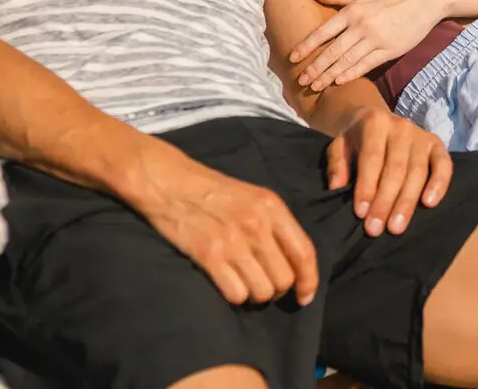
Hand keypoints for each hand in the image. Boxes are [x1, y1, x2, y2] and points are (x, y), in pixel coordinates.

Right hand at [134, 151, 320, 306]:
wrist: (168, 181)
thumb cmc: (211, 190)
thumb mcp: (253, 196)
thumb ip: (274, 225)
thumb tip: (293, 262)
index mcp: (271, 206)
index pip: (304, 253)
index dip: (309, 281)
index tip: (304, 296)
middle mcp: (257, 224)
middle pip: (284, 279)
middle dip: (275, 289)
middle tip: (261, 283)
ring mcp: (233, 241)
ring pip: (262, 291)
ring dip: (255, 295)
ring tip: (244, 283)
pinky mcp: (209, 255)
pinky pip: (237, 294)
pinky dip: (234, 295)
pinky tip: (226, 282)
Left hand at [289, 0, 445, 90]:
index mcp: (352, 11)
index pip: (323, 32)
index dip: (307, 47)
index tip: (293, 58)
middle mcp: (360, 26)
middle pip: (332, 51)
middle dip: (315, 67)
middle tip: (301, 80)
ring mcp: (375, 39)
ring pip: (347, 61)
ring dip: (329, 75)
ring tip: (315, 86)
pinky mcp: (389, 50)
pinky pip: (366, 65)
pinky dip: (352, 74)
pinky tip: (339, 82)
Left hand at [325, 107, 453, 236]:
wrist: (375, 120)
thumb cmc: (356, 140)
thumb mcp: (338, 146)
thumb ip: (337, 164)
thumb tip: (337, 187)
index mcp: (374, 123)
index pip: (372, 159)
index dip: (367, 187)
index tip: (361, 213)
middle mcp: (401, 127)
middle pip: (395, 169)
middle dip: (385, 201)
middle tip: (375, 229)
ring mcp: (421, 135)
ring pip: (417, 172)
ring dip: (406, 202)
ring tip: (396, 227)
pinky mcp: (436, 145)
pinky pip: (443, 165)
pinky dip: (439, 184)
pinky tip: (429, 204)